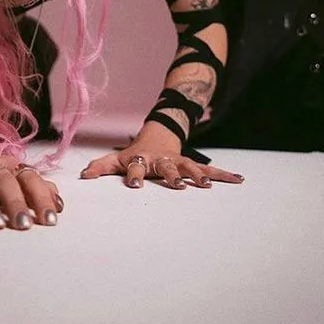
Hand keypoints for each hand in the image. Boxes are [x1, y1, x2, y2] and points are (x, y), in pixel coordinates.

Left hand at [79, 129, 243, 189]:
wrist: (157, 137)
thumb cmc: (134, 154)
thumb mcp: (116, 159)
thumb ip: (100, 167)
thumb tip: (83, 176)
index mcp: (142, 160)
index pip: (136, 167)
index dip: (135, 175)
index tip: (135, 185)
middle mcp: (161, 161)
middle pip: (166, 168)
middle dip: (172, 176)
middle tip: (178, 186)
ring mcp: (179, 162)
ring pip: (190, 168)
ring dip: (199, 176)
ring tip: (207, 186)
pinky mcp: (192, 165)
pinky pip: (211, 170)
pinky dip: (224, 175)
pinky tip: (239, 180)